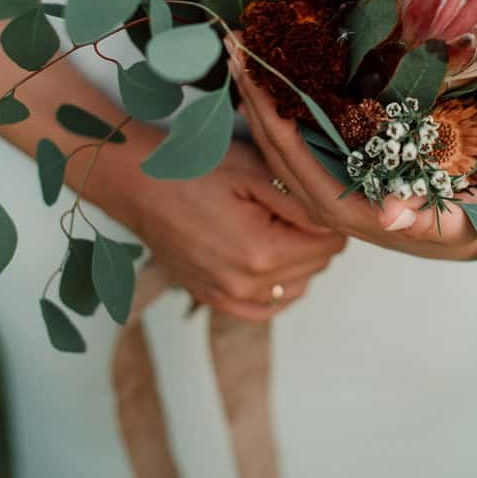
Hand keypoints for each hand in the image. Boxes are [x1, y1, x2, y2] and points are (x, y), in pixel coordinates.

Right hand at [88, 134, 346, 321]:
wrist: (140, 184)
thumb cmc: (196, 170)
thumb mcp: (255, 171)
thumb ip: (301, 203)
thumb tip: (336, 222)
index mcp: (261, 252)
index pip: (329, 246)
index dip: (330, 219)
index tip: (318, 197)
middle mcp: (246, 285)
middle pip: (316, 267)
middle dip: (317, 237)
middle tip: (297, 206)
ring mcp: (227, 297)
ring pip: (296, 287)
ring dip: (300, 261)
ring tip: (281, 226)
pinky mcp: (213, 300)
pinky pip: (266, 307)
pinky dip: (278, 287)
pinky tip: (272, 260)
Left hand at [229, 38, 476, 262]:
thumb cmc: (474, 222)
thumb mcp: (460, 221)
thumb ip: (426, 220)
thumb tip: (389, 216)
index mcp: (353, 212)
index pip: (297, 162)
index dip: (272, 119)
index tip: (253, 76)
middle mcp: (334, 203)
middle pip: (278, 149)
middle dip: (254, 98)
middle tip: (234, 45)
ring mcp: (335, 188)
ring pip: (283, 144)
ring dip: (260, 100)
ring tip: (241, 54)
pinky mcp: (345, 175)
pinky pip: (301, 142)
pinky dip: (281, 109)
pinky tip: (270, 80)